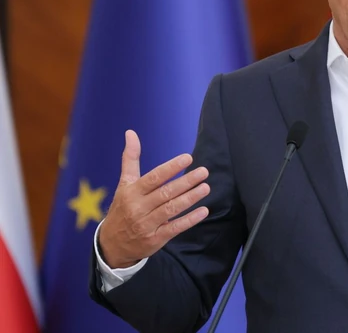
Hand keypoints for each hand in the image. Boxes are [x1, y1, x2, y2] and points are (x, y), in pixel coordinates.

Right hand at [98, 130, 210, 268]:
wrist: (111, 244)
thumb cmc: (122, 208)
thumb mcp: (124, 184)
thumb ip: (130, 159)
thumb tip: (131, 133)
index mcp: (132, 192)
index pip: (154, 178)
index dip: (171, 168)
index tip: (188, 158)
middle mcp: (138, 208)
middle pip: (165, 193)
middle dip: (186, 181)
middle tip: (204, 172)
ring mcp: (146, 224)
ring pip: (171, 209)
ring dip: (190, 198)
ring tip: (206, 187)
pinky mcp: (154, 239)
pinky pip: (174, 228)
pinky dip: (189, 220)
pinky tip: (203, 211)